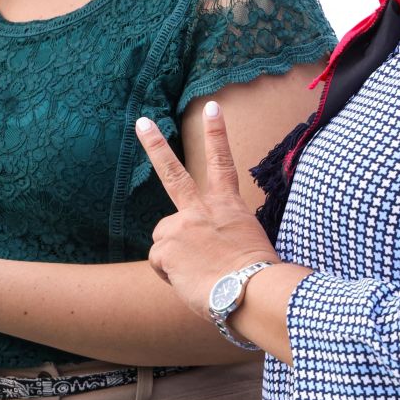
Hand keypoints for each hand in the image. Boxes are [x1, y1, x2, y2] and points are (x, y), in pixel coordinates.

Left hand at [135, 102, 278, 321]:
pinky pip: (159, 263)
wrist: (251, 291)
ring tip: (201, 274)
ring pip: (164, 239)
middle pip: (173, 173)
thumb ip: (223, 236)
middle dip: (156, 145)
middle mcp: (201, 209)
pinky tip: (191, 282)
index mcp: (228, 206)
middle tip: (142, 122)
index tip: (212, 107)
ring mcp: (181, 226)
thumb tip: (207, 251)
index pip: (222, 163)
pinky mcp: (166, 247)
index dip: (217, 133)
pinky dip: (170, 276)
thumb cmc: (257, 277)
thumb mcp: (247, 244)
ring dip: (175, 256)